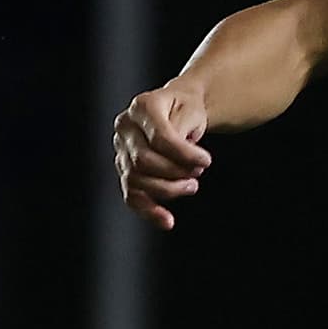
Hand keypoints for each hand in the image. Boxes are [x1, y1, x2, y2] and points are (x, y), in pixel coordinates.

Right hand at [113, 83, 210, 229]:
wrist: (178, 108)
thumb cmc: (187, 109)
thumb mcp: (192, 109)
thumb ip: (183, 129)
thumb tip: (181, 156)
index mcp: (142, 106)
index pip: (159, 138)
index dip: (184, 154)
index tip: (206, 161)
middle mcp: (125, 127)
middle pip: (144, 161)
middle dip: (175, 172)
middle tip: (197, 173)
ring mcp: (121, 149)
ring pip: (137, 180)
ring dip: (168, 190)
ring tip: (191, 185)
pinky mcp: (125, 169)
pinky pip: (132, 195)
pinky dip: (149, 211)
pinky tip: (167, 222)